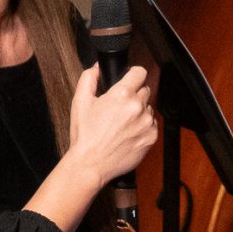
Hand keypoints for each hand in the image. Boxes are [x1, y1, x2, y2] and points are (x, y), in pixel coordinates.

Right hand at [63, 56, 160, 190]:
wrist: (91, 163)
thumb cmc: (85, 136)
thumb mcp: (80, 101)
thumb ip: (89, 78)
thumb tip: (97, 68)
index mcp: (122, 95)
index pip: (139, 72)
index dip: (133, 74)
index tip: (130, 78)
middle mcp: (137, 107)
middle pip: (144, 90)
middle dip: (133, 95)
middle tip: (119, 107)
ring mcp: (146, 123)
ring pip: (148, 108)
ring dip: (139, 111)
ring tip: (121, 123)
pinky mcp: (152, 137)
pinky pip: (152, 125)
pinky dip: (142, 126)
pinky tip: (127, 133)